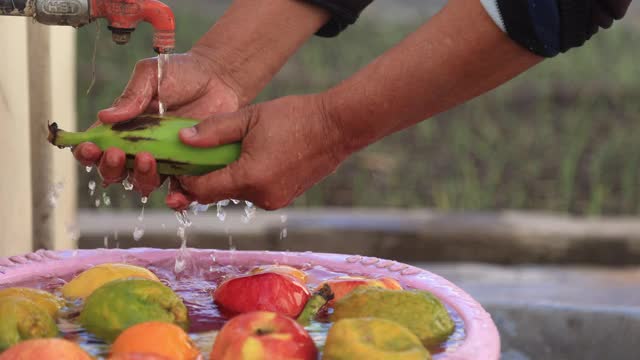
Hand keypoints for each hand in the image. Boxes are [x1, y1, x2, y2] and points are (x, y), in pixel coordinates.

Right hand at [74, 49, 241, 195]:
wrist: (221, 78)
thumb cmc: (182, 73)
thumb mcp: (151, 75)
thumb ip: (131, 95)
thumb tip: (105, 116)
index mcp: (124, 128)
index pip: (97, 147)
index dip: (87, 152)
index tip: (90, 147)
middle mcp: (141, 148)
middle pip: (116, 171)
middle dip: (111, 167)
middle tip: (117, 154)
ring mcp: (165, 160)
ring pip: (144, 183)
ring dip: (140, 177)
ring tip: (148, 159)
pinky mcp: (190, 169)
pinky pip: (180, 190)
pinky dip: (176, 198)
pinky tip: (175, 196)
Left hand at [165, 94, 347, 209]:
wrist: (337, 127)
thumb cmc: (295, 117)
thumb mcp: (249, 117)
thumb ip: (213, 131)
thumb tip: (183, 140)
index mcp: (249, 177)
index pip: (203, 189)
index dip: (186, 180)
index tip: (179, 166)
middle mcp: (261, 196)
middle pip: (218, 194)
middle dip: (205, 178)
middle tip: (197, 158)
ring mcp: (275, 200)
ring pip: (236, 193)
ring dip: (227, 178)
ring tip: (229, 152)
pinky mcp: (284, 197)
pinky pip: (254, 192)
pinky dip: (246, 179)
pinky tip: (252, 157)